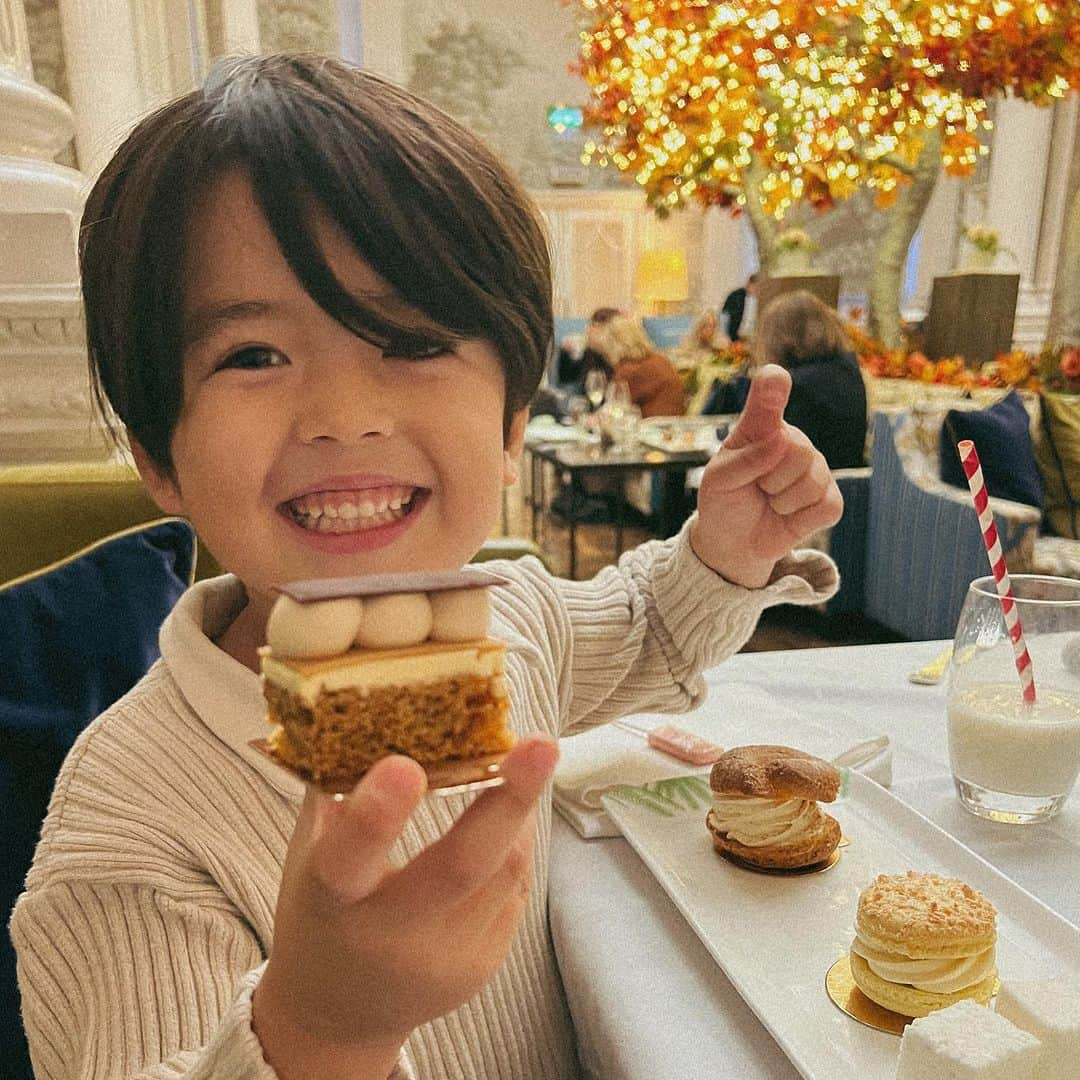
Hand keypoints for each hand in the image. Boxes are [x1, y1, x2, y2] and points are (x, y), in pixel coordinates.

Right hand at [253, 737, 558, 1079]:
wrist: (339, 1016)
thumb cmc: (320, 913)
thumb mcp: (307, 854)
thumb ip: (334, 788)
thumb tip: (365, 708)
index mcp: (332, 902)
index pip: (350, 861)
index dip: (377, 817)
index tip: (405, 766)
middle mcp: (391, 938)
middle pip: (459, 868)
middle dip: (507, 800)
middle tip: (541, 745)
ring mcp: (446, 959)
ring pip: (502, 869)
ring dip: (516, 808)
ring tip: (522, 760)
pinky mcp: (484, 967)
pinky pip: (513, 888)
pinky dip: (514, 842)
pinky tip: (506, 814)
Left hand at [690, 364, 841, 587]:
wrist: (733, 543)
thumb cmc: (725, 501)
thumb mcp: (720, 479)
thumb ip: (746, 458)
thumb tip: (780, 440)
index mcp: (763, 427)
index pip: (771, 394)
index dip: (774, 388)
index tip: (774, 377)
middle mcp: (794, 441)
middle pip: (798, 449)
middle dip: (769, 479)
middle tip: (756, 488)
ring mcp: (816, 469)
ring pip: (810, 483)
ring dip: (781, 503)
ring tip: (770, 502)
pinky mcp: (830, 499)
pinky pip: (826, 507)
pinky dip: (800, 520)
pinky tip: (788, 516)